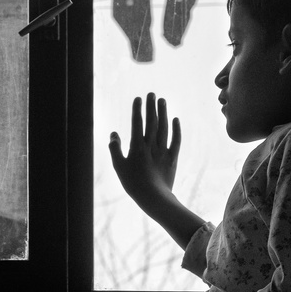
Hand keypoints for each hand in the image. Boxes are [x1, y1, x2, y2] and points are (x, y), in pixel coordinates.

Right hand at [109, 93, 181, 214]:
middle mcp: (150, 145)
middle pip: (151, 122)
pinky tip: (176, 119)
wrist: (153, 197)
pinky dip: (176, 129)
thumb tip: (113, 134)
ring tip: (163, 101)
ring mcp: (163, 151)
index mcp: (136, 146)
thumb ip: (114, 149)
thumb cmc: (133, 183)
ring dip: (163, 113)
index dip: (137, 110)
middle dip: (151, 107)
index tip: (138, 98)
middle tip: (152, 94)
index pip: (137, 123)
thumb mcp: (118, 166)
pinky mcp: (172, 158)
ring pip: (164, 128)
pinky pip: (176, 141)